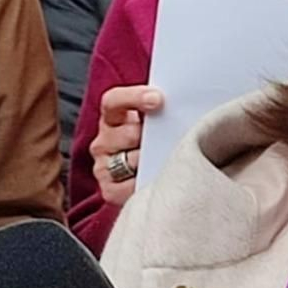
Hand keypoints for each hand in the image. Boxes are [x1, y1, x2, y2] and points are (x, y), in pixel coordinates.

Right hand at [91, 86, 162, 206]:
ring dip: (152, 160)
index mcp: (113, 117)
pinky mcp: (109, 190)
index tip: (158, 99)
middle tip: (171, 139)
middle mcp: (104, 141)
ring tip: (169, 161)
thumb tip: (183, 102)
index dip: (134, 98)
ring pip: (130, 160)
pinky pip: (128, 186)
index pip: (113, 101)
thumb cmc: (159, 143)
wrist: (152, 182)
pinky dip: (146, 181)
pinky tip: (159, 178)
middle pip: (127, 134)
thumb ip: (163, 110)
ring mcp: (103, 166)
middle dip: (152, 136)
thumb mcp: (158, 122)